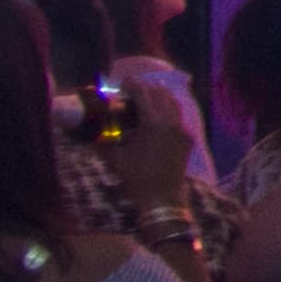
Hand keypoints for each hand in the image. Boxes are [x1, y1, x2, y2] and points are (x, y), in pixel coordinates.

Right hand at [112, 65, 206, 194]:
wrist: (163, 199)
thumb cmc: (136, 178)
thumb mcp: (115, 158)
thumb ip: (103, 140)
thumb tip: (92, 131)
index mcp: (154, 123)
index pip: (144, 94)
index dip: (132, 85)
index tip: (123, 82)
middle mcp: (172, 122)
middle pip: (160, 94)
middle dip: (145, 89)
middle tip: (131, 91)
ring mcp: (183, 130)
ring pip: (173, 103)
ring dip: (159, 97)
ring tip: (144, 98)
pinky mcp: (188, 138)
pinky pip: (178, 116)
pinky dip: (168, 109)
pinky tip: (157, 115)